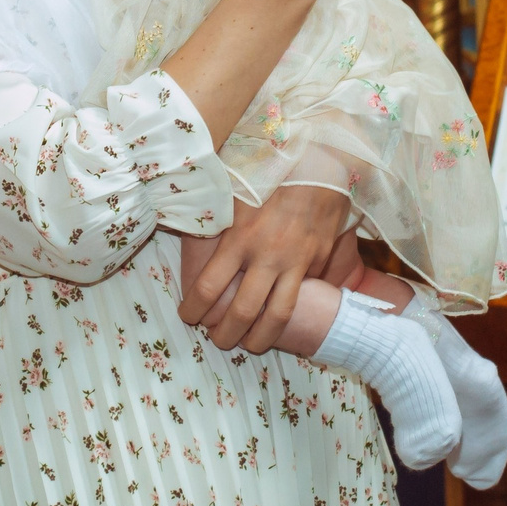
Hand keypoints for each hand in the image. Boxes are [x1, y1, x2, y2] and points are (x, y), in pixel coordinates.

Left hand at [181, 184, 356, 351]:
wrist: (318, 161)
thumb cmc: (269, 173)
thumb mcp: (234, 193)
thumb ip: (215, 220)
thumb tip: (189, 234)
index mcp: (239, 237)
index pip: (208, 288)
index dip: (193, 311)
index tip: (188, 317)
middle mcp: (266, 255)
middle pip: (242, 312)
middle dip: (225, 335)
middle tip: (218, 340)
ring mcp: (296, 261)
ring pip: (277, 316)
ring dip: (260, 339)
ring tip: (250, 344)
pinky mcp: (317, 261)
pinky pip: (301, 294)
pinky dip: (289, 309)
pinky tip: (278, 316)